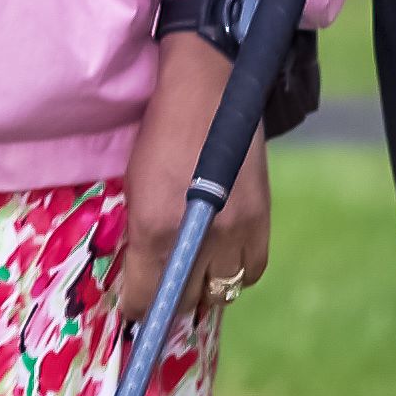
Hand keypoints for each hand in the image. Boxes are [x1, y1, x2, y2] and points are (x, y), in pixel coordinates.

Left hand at [102, 32, 266, 333]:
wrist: (206, 86)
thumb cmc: (157, 133)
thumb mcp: (134, 186)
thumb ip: (139, 236)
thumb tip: (141, 275)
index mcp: (157, 226)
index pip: (147, 297)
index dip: (137, 309)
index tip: (134, 308)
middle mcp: (201, 233)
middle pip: (186, 301)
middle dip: (169, 303)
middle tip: (160, 292)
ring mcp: (237, 227)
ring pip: (222, 290)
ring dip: (205, 289)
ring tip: (192, 273)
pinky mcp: (262, 216)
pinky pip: (251, 270)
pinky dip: (236, 271)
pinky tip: (222, 256)